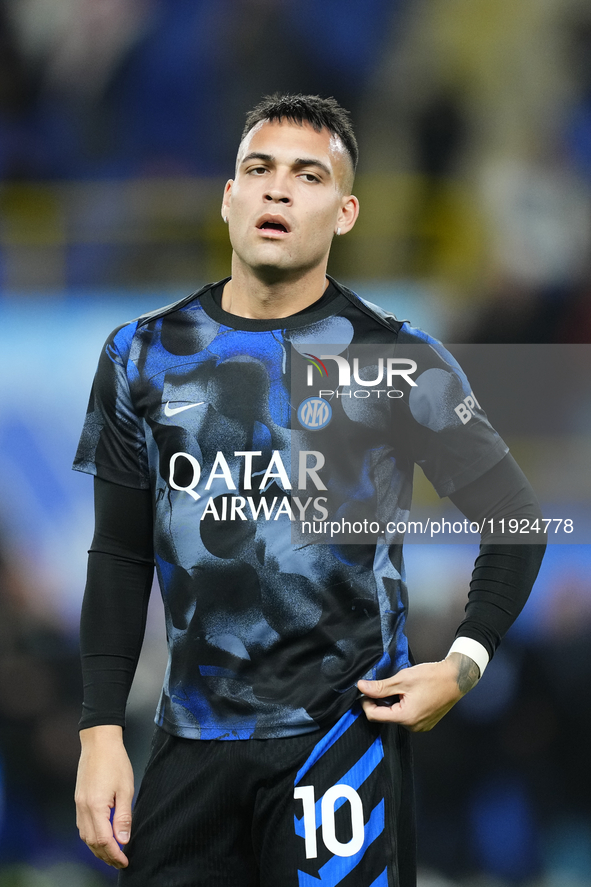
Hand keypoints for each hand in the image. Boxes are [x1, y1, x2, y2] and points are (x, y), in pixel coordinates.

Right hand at [75, 725, 134, 868]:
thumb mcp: (125, 789)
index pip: (104, 840)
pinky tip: (101, 837)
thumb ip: (123, 816)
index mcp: (95, 806)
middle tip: (120, 862)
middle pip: (92, 842)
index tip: (125, 861)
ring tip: (112, 854)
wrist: (99, 742)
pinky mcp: (78, 799)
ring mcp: (78, 804)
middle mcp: (83, 808)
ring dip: (98, 848)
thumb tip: (123, 839)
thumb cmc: (115, 761)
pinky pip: (82, 826)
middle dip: (106, 856)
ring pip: (85, 836)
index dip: (115, 854)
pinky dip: (91, 837)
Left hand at [357, 653, 479, 731]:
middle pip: (385, 716)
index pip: (374, 716)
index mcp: (406, 717)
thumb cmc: (432, 677)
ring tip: (401, 688)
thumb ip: (380, 687)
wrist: (456, 678)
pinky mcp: (425, 723)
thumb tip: (361, 687)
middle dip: (381, 701)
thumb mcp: (403, 679)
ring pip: (396, 716)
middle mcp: (412, 727)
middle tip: (387, 685)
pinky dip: (403, 706)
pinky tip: (409, 694)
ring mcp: (420, 727)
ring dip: (392, 703)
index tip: (366, 689)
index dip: (366, 702)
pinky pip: (407, 717)